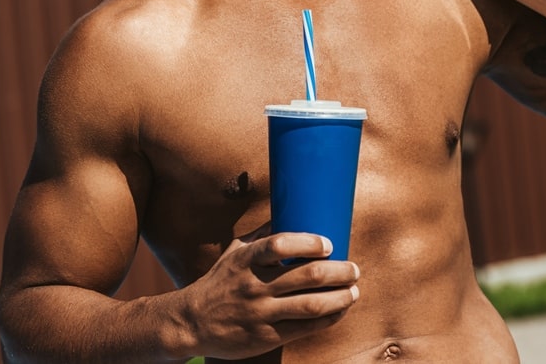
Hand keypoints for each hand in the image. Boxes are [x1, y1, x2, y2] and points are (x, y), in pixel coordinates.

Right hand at [179, 232, 359, 358]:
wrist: (191, 322)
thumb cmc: (221, 281)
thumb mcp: (235, 251)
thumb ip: (263, 234)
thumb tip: (293, 208)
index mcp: (247, 260)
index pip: (280, 245)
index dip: (309, 243)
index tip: (329, 244)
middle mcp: (254, 286)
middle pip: (306, 276)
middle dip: (338, 272)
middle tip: (354, 268)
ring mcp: (261, 313)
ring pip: (310, 305)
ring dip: (340, 297)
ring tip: (354, 290)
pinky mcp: (266, 337)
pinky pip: (305, 328)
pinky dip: (328, 319)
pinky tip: (341, 311)